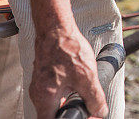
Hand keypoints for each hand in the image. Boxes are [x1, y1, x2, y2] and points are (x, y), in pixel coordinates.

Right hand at [25, 0, 107, 118]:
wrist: (56, 28)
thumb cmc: (67, 48)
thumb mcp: (87, 76)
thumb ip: (94, 97)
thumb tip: (99, 111)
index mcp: (45, 99)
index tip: (86, 116)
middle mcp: (38, 94)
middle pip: (53, 114)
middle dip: (70, 111)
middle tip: (85, 106)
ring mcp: (39, 85)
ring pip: (53, 103)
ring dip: (68, 101)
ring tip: (81, 92)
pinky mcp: (43, 76)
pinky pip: (52, 91)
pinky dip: (65, 91)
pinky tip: (75, 82)